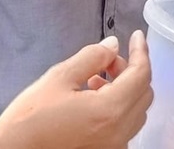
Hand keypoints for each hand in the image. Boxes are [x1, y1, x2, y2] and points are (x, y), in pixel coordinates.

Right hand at [0, 31, 152, 148]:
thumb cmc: (30, 118)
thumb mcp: (59, 78)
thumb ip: (92, 58)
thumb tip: (113, 45)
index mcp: (111, 111)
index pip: (141, 75)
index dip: (140, 51)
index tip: (135, 36)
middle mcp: (120, 133)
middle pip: (143, 93)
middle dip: (131, 70)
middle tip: (107, 60)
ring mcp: (114, 146)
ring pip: (135, 111)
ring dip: (124, 89)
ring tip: (95, 79)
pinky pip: (124, 127)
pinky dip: (118, 108)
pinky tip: (93, 100)